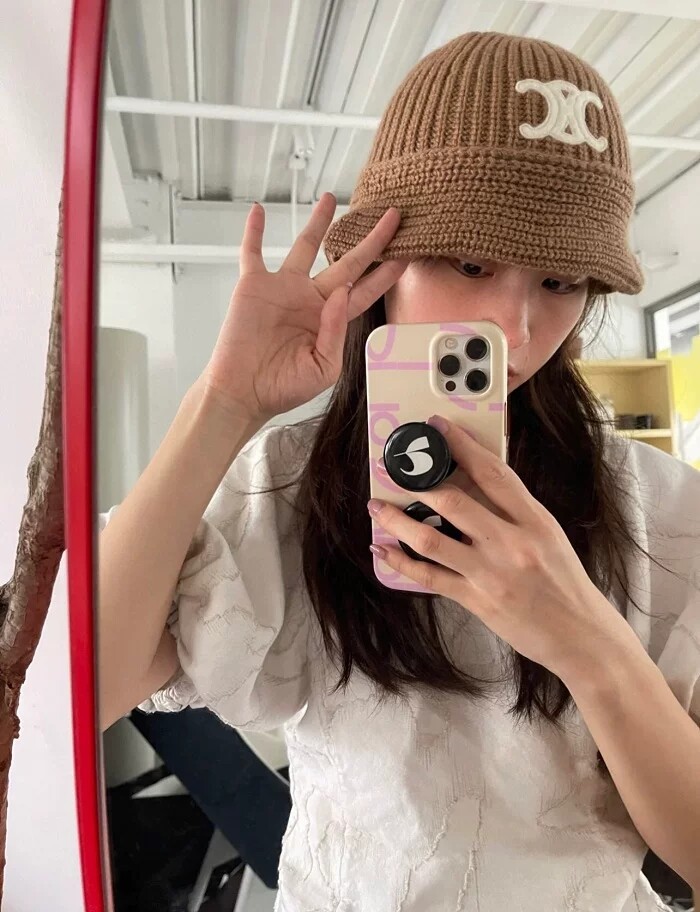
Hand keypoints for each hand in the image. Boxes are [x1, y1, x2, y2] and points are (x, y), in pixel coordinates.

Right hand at [203, 193, 408, 422]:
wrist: (243, 392)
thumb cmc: (283, 387)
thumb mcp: (323, 369)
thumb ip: (336, 332)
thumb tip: (343, 292)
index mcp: (332, 320)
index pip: (366, 290)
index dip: (387, 272)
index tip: (408, 253)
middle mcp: (311, 299)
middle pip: (347, 261)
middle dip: (371, 240)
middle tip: (392, 217)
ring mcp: (284, 289)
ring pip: (305, 245)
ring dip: (319, 222)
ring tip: (332, 198)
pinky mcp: (255, 286)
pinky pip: (253, 252)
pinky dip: (254, 231)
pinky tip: (259, 209)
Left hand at [367, 414, 633, 680]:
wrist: (582, 637)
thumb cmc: (566, 584)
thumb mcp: (549, 536)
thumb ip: (514, 511)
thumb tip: (473, 482)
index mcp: (535, 520)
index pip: (493, 473)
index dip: (461, 445)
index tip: (437, 426)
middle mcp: (512, 543)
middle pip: (454, 501)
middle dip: (416, 480)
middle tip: (392, 467)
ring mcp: (491, 573)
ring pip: (431, 538)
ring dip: (397, 520)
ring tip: (377, 506)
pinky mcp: (477, 600)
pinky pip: (429, 576)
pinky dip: (401, 562)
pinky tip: (383, 550)